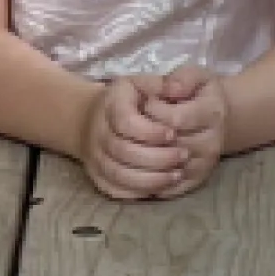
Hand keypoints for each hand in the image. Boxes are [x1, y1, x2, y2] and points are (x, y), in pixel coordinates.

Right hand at [80, 77, 189, 201]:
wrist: (90, 119)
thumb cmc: (127, 101)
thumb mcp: (142, 83)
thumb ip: (161, 84)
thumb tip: (177, 88)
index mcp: (110, 105)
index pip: (126, 122)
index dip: (150, 131)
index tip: (173, 133)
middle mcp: (98, 132)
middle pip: (123, 151)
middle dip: (158, 157)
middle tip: (184, 156)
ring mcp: (95, 157)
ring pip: (119, 174)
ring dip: (150, 179)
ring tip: (177, 175)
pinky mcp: (97, 176)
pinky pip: (115, 190)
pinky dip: (137, 192)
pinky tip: (159, 188)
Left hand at [145, 68, 228, 196]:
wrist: (217, 120)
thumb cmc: (200, 94)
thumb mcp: (195, 76)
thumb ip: (182, 78)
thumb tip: (171, 88)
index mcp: (212, 113)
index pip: (175, 119)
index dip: (153, 111)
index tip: (144, 101)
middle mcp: (212, 142)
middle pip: (169, 147)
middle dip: (144, 136)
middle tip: (133, 124)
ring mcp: (204, 165)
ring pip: (167, 171)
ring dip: (142, 160)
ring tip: (132, 143)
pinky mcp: (196, 181)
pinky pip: (168, 189)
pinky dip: (147, 182)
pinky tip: (134, 167)